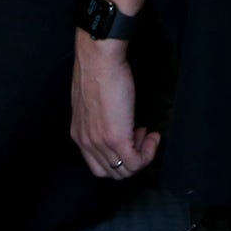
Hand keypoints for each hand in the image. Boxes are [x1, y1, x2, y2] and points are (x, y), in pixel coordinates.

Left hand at [71, 33, 159, 179]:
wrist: (98, 58)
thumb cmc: (97, 71)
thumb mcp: (91, 103)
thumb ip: (98, 120)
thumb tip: (116, 125)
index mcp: (78, 134)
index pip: (97, 166)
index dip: (117, 158)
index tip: (130, 138)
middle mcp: (86, 142)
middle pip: (112, 172)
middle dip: (131, 160)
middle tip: (141, 137)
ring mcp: (100, 142)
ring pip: (125, 171)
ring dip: (142, 156)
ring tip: (147, 135)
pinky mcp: (116, 138)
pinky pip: (136, 162)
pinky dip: (149, 153)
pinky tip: (152, 136)